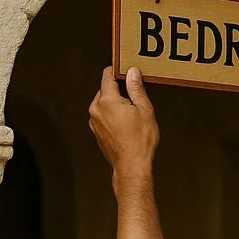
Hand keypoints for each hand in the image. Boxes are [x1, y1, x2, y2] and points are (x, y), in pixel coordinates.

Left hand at [88, 65, 158, 185]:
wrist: (131, 167)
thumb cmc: (140, 141)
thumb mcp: (144, 110)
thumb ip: (136, 88)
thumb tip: (132, 72)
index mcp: (107, 100)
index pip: (107, 75)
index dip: (118, 71)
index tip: (127, 71)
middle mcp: (96, 108)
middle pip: (105, 89)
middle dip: (119, 90)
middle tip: (135, 99)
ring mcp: (93, 121)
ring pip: (104, 103)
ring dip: (115, 104)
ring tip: (132, 115)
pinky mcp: (95, 131)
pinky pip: (102, 116)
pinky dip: (112, 115)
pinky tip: (125, 125)